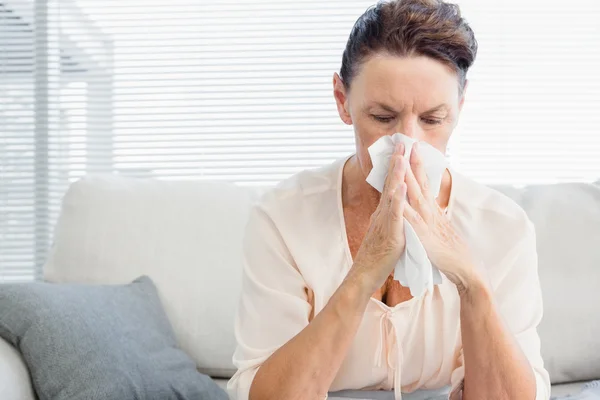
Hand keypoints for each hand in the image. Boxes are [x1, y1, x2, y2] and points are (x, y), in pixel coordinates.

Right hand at [349, 143, 407, 294]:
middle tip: (402, 141)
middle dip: (397, 162)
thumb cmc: (378, 258)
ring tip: (401, 155)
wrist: (365, 276)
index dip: (398, 167)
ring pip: (391, 194)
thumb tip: (396, 208)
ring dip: (396, 174)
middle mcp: (383, 213)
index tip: (403, 149)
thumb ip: (392, 219)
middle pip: (390, 183)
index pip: (392, 185)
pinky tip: (402, 186)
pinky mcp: (390, 233)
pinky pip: (394, 214)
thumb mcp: (387, 232)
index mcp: (385, 213)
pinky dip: (398, 199)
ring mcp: (385, 222)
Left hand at [402, 143, 481, 293]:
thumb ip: (433, 215)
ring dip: (409, 178)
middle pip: (420, 182)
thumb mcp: (440, 227)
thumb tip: (429, 204)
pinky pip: (413, 222)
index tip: (412, 147)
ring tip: (401, 161)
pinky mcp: (425, 237)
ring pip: (416, 196)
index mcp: (433, 209)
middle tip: (407, 142)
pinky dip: (406, 210)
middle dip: (412, 162)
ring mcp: (429, 222)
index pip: (425, 182)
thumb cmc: (451, 250)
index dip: (418, 165)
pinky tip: (398, 200)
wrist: (466, 269)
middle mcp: (431, 212)